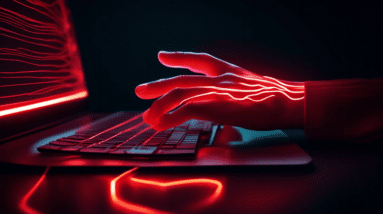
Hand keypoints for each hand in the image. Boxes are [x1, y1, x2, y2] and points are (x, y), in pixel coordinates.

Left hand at [135, 51, 304, 130]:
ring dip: (160, 106)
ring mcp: (215, 91)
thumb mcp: (251, 85)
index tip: (162, 56)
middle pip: (181, 80)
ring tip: (147, 116)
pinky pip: (186, 111)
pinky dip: (170, 118)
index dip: (179, 58)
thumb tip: (225, 98)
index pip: (199, 60)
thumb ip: (233, 89)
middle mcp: (217, 78)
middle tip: (140, 90)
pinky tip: (161, 124)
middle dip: (159, 85)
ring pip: (179, 94)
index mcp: (227, 71)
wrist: (288, 101)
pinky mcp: (216, 106)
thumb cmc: (274, 97)